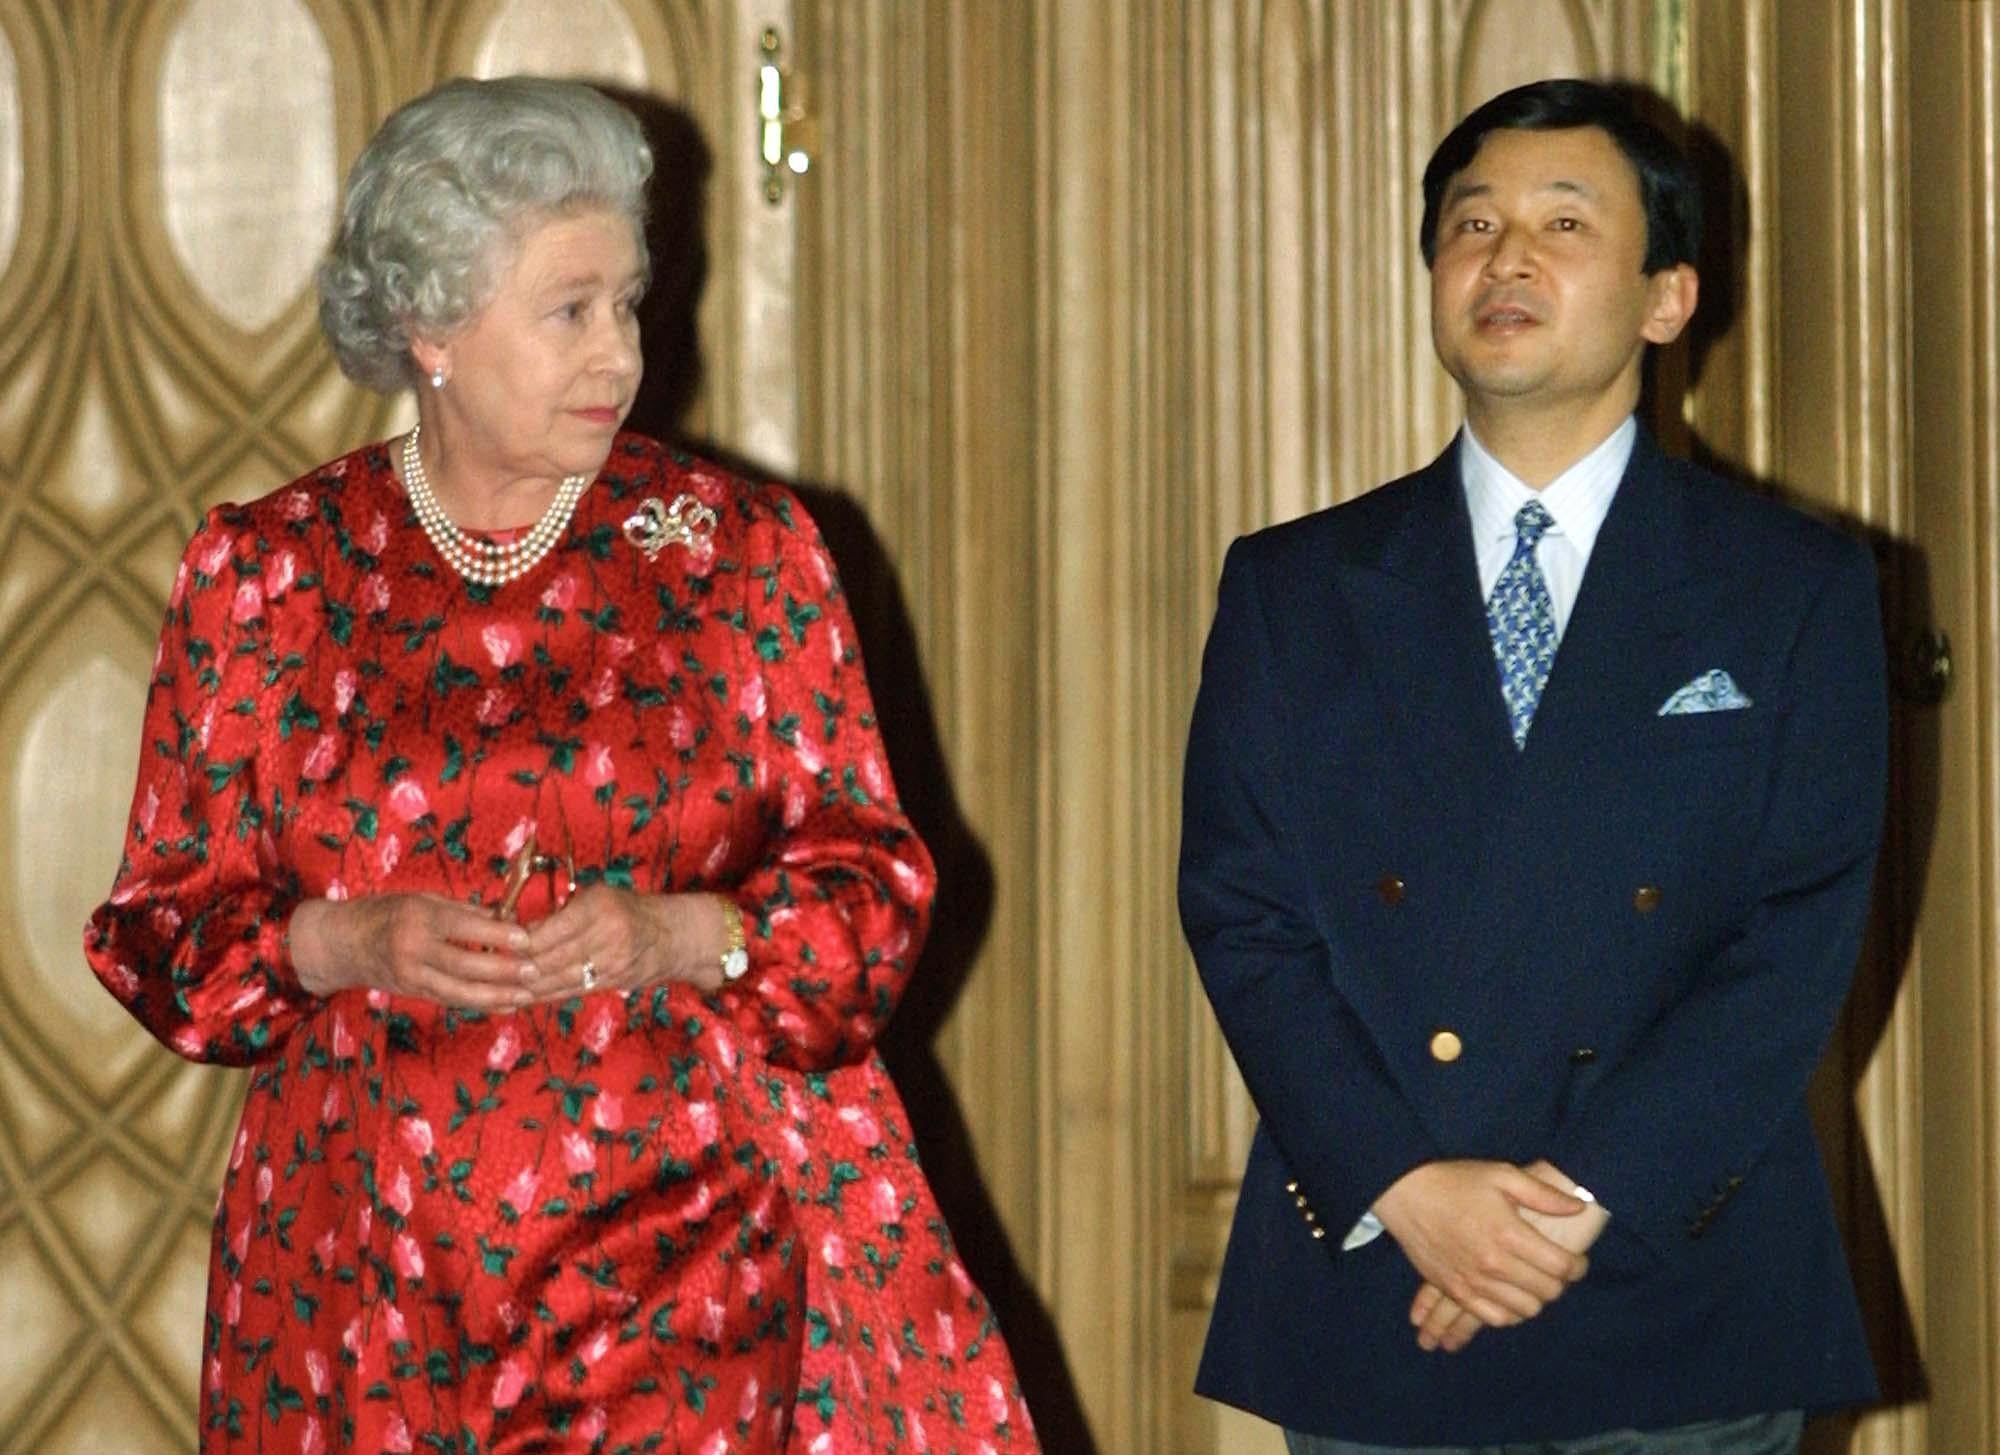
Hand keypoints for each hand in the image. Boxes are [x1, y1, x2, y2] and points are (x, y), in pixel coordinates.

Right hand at [289, 895, 531, 1008]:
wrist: (341, 943)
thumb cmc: (387, 912)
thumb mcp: (422, 899)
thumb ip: (462, 910)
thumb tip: (505, 916)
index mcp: (418, 917)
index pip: (463, 926)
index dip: (496, 933)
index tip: (526, 937)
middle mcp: (413, 948)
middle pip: (463, 964)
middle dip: (502, 969)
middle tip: (533, 970)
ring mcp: (411, 975)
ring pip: (459, 990)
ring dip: (496, 994)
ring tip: (526, 994)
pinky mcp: (413, 992)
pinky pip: (451, 1000)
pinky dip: (480, 1004)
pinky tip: (506, 1005)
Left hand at [520, 887, 726, 999]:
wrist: (670, 936)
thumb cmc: (627, 909)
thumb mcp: (598, 896)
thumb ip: (563, 912)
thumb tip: (519, 930)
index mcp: (601, 907)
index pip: (552, 930)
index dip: (523, 941)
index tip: (501, 943)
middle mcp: (608, 936)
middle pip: (552, 958)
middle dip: (520, 966)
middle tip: (492, 968)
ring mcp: (611, 964)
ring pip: (558, 980)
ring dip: (527, 985)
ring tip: (501, 985)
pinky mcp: (611, 984)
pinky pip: (570, 991)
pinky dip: (544, 995)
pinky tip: (524, 995)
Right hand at [1373, 1159, 1589, 1346]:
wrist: (1404, 1193)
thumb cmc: (1455, 1181)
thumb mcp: (1501, 1174)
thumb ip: (1542, 1194)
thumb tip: (1578, 1208)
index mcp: (1508, 1234)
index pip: (1561, 1267)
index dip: (1578, 1267)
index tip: (1577, 1261)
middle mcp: (1493, 1264)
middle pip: (1547, 1292)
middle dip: (1559, 1283)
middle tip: (1555, 1270)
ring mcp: (1472, 1282)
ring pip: (1524, 1310)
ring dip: (1535, 1298)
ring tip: (1532, 1281)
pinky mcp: (1455, 1291)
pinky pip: (1494, 1318)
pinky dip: (1510, 1312)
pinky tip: (1510, 1296)